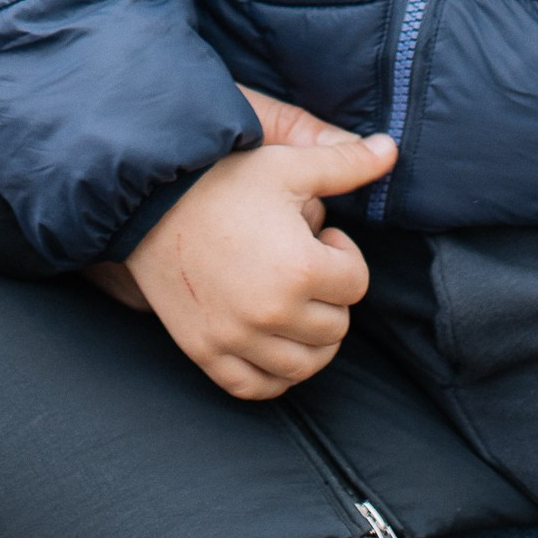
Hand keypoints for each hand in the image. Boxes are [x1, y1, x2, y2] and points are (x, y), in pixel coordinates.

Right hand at [123, 118, 396, 400]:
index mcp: (299, 269)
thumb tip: (392, 149)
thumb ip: (345, 164)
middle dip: (329, 294)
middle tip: (302, 262)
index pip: (357, 284)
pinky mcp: (207, 354)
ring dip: (309, 335)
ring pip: (305, 365)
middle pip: (336, 328)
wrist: (146, 200)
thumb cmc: (221, 179)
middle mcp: (270, 314)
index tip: (320, 234)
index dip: (344, 254)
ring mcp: (236, 340)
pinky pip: (258, 388)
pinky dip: (274, 372)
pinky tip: (271, 338)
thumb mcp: (287, 165)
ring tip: (290, 297)